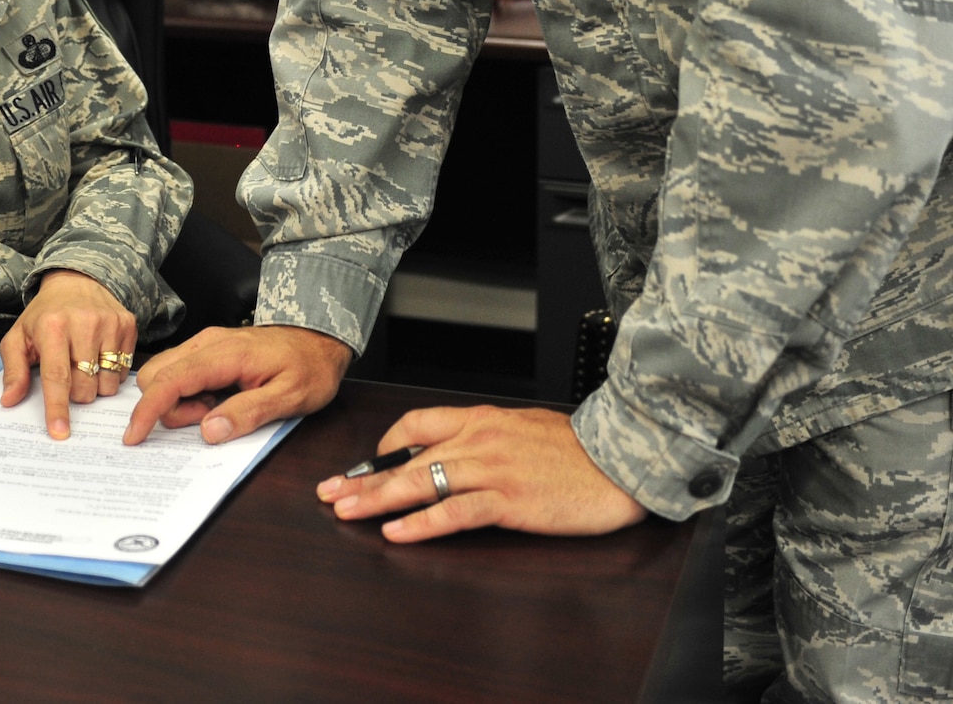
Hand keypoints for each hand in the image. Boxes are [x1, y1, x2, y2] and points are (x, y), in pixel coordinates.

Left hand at [0, 269, 137, 438]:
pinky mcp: (128, 324)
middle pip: (84, 387)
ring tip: (85, 366)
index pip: (56, 376)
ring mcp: (110, 323)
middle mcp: (84, 323)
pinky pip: (124, 370)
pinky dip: (111, 373)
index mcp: (52, 326)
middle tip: (68, 376)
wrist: (77, 279)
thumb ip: (13, 370)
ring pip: (107, 383)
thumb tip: (10, 400)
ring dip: (95, 386)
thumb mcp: (19, 337)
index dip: (57, 407)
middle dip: (75, 394)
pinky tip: (100, 355)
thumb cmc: (44, 314)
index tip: (59, 432)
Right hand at [123, 324, 350, 445]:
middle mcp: (208, 343)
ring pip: (166, 374)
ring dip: (180, 403)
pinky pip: (181, 373)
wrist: (322, 338)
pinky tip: (216, 401)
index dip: (148, 410)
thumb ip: (249, 413)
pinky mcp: (209, 350)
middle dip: (170, 408)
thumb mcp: (290, 397)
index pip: (171, 380)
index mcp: (225, 353)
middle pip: (157, 376)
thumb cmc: (310, 367)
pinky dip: (188, 394)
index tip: (134, 438)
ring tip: (219, 410)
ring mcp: (207, 344)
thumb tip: (208, 432)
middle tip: (210, 420)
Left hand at [316, 404, 646, 542]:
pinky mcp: (509, 500)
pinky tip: (398, 533)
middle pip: (407, 457)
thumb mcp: (526, 430)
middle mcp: (480, 438)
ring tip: (347, 511)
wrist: (621, 458)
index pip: (418, 424)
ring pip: (421, 482)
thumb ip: (490, 439)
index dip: (383, 447)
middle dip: (364, 477)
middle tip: (331, 492)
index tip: (362, 466)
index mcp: (484, 419)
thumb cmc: (580, 450)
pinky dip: (423, 523)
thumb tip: (461, 451)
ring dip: (379, 499)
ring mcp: (493, 469)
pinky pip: (455, 511)